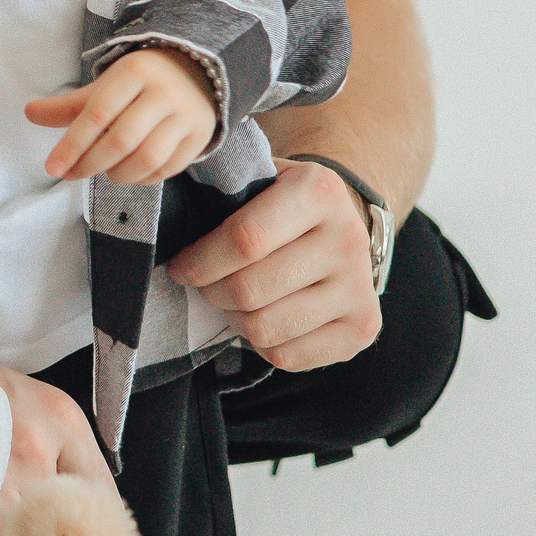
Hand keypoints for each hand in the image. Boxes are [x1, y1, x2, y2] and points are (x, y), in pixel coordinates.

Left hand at [26, 47, 216, 183]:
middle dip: (90, 164)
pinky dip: (142, 178)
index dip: (72, 145)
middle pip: (121, 141)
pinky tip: (128, 172)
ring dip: (118, 174)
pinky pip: (168, 169)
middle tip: (72, 173)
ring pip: (147, 159)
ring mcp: (186, 115)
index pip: (97, 115)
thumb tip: (29, 113)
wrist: (193, 71)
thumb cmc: (137, 82)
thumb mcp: (104, 86)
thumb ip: (68, 105)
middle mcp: (163, 92)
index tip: (52, 168)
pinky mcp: (200, 136)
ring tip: (104, 170)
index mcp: (134, 72)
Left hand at [168, 156, 382, 370]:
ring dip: (235, 320)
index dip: (200, 261)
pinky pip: (289, 356)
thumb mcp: (258, 179)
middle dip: (212, 292)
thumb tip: (172, 211)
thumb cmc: (280, 204)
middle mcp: (348, 239)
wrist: (344, 224)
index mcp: (319, 191)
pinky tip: (266, 318)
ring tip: (233, 302)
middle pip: (250, 289)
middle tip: (205, 285)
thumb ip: (221, 190)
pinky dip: (262, 345)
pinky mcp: (364, 327)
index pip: (244, 239)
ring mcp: (360, 287)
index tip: (180, 267)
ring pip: (265, 328)